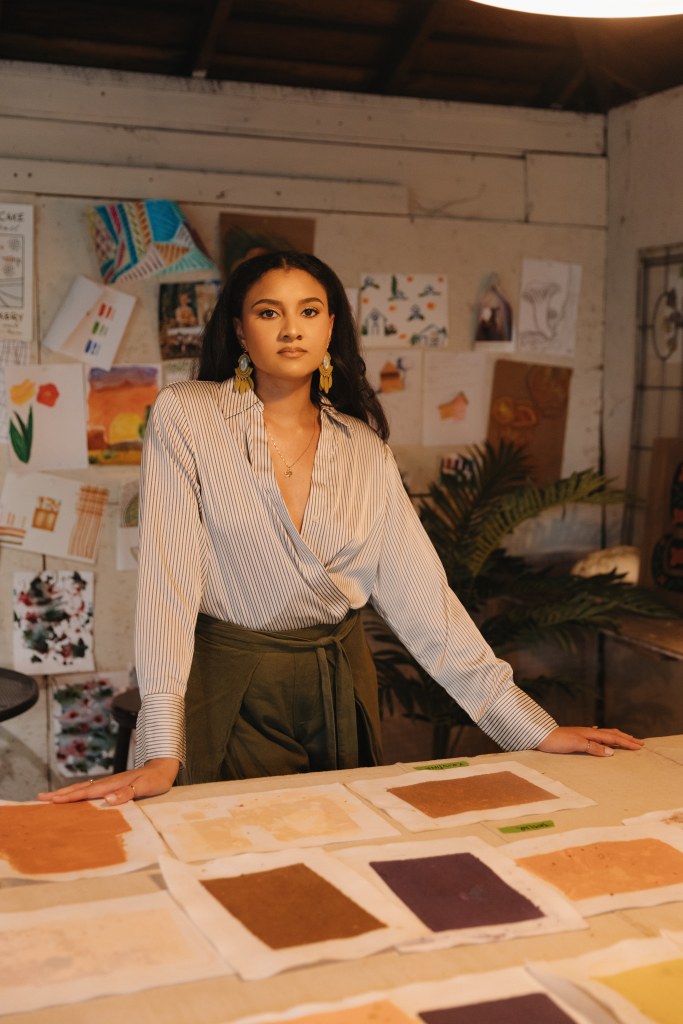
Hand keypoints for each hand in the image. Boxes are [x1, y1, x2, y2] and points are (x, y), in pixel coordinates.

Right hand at [36, 757, 178, 804]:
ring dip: (67, 793)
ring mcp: (109, 784)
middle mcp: (107, 783)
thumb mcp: (145, 787)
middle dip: (60, 794)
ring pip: (83, 788)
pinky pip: (91, 791)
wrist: (164, 768)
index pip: (86, 792)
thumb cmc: (156, 779)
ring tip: (51, 797)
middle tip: (40, 798)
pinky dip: (79, 794)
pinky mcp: (113, 786)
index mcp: (112, 785)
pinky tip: (75, 798)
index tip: (51, 800)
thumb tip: (107, 800)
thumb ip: (127, 793)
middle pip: (79, 789)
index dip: (69, 797)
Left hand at [536, 726, 643, 756]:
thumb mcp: (576, 745)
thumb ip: (594, 748)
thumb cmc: (557, 741)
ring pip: (604, 734)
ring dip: (617, 736)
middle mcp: (588, 732)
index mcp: (591, 733)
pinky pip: (596, 736)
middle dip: (626, 738)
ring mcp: (583, 734)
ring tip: (626, 738)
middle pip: (611, 734)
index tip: (640, 746)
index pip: (613, 738)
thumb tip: (612, 752)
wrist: (539, 736)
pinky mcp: (577, 737)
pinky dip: (603, 737)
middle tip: (640, 742)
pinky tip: (601, 736)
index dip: (627, 742)